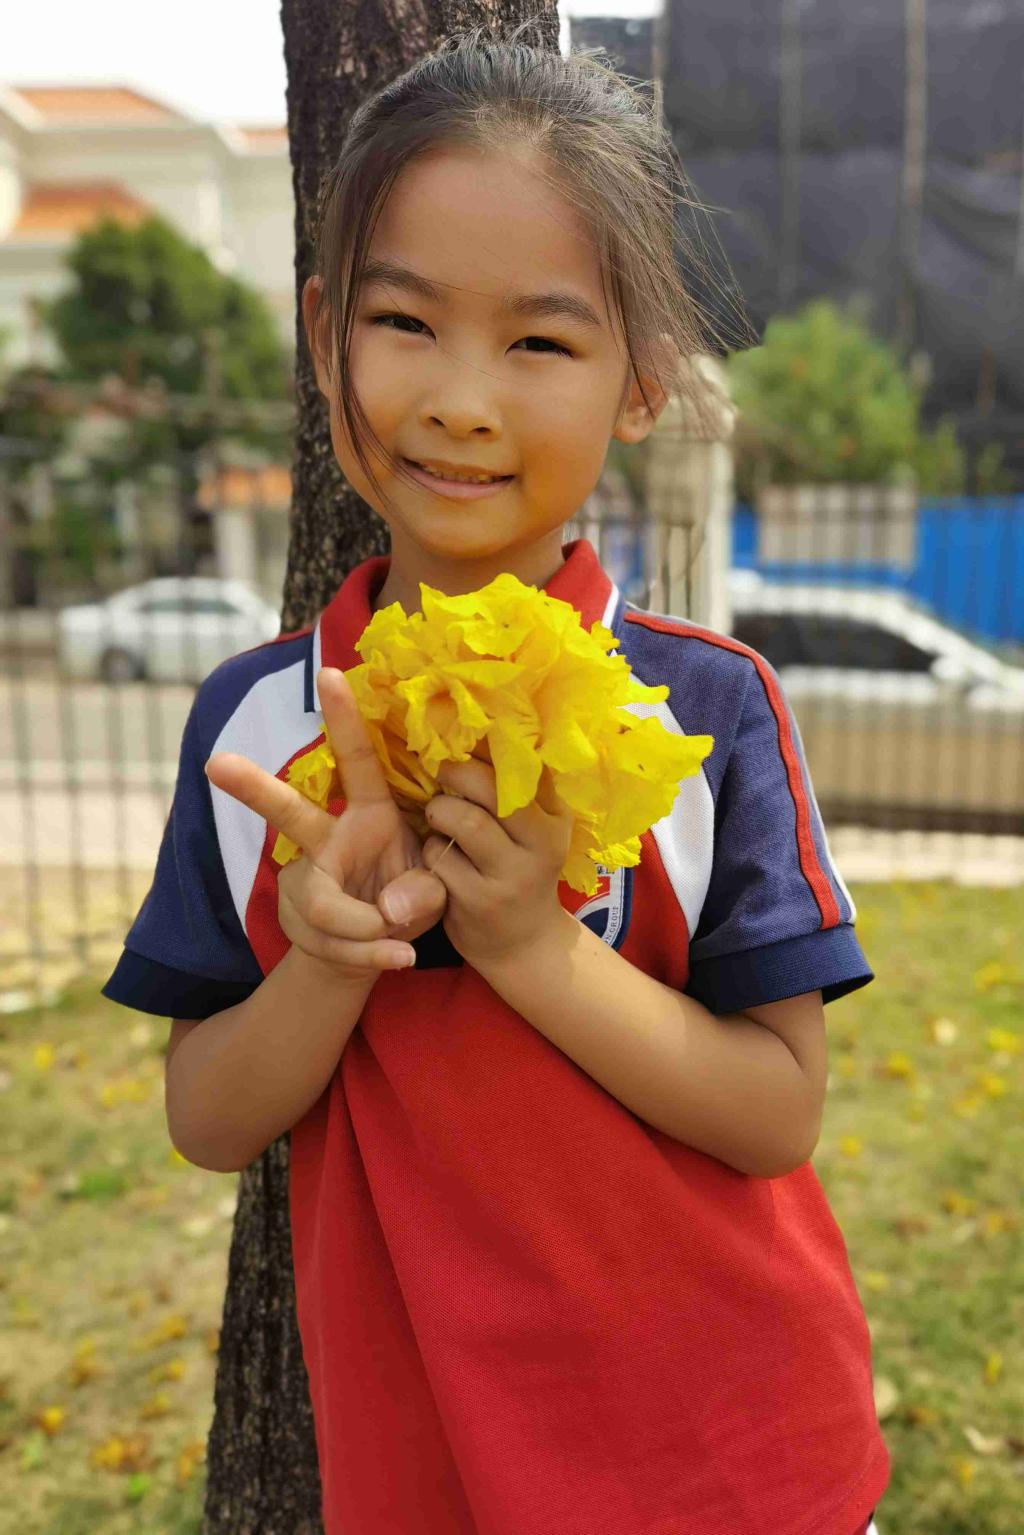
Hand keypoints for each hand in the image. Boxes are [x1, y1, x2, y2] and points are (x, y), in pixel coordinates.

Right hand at [205, 667, 445, 979]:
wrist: (378, 949)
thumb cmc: (411, 898)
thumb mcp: (438, 890)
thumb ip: (425, 892)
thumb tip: (388, 909)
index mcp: (371, 814)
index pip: (358, 761)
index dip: (345, 719)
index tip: (330, 672)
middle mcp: (330, 839)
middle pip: (289, 812)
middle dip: (252, 787)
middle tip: (215, 763)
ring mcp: (306, 878)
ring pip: (322, 904)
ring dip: (367, 931)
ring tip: (402, 946)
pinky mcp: (297, 916)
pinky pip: (331, 940)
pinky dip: (369, 956)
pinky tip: (398, 958)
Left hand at [420, 758, 572, 968]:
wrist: (525, 943)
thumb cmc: (521, 869)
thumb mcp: (536, 831)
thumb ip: (519, 789)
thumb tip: (485, 727)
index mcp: (556, 817)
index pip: (525, 766)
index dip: (489, 747)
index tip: (465, 738)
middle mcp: (542, 843)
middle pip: (491, 789)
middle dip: (456, 773)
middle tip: (441, 771)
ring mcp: (511, 876)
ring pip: (463, 822)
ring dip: (439, 812)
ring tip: (438, 815)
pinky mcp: (479, 902)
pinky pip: (440, 859)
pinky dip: (430, 850)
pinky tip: (436, 856)